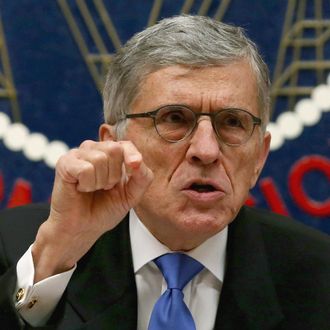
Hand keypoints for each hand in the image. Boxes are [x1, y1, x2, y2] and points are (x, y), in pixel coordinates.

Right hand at [32, 140, 152, 281]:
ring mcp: (78, 154)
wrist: (82, 228)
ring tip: (92, 189)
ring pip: (100, 159)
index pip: (126, 145)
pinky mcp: (65, 162)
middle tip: (104, 188)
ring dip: (100, 182)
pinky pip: (86, 169)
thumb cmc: (104, 210)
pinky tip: (80, 189)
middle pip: (114, 149)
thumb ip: (142, 178)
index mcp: (111, 155)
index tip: (134, 169)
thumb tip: (138, 161)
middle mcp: (95, 149)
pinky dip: (87, 185)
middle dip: (114, 175)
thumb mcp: (131, 195)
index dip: (132, 155)